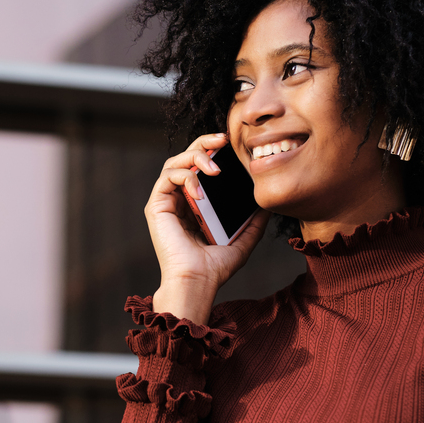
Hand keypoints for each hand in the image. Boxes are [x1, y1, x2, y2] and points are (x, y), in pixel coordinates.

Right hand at [145, 133, 269, 323]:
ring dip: (194, 157)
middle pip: (185, 158)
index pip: (201, 168)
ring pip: (173, 162)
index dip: (213, 151)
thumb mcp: (243, 241)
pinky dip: (185, 177)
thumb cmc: (215, 268)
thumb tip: (267, 206)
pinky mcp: (156, 206)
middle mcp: (179, 199)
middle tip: (222, 140)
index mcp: (195, 205)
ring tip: (214, 167)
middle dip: (203, 143)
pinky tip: (200, 191)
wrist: (197, 282)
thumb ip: (253, 223)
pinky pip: (167, 177)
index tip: (231, 145)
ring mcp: (166, 202)